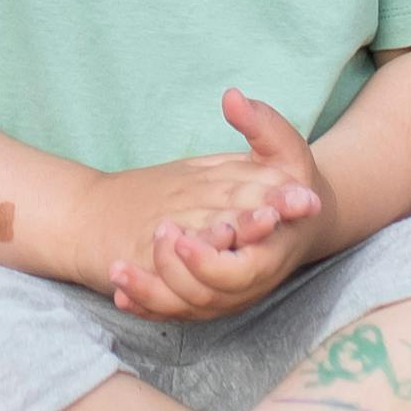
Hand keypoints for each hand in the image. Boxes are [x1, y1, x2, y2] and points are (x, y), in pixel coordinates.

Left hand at [106, 94, 325, 321]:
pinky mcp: (207, 298)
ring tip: (117, 269)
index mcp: (270, 252)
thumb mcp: (286, 150)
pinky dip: (147, 306)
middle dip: (171, 274)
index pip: (237, 272)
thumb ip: (262, 125)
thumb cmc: (291, 183)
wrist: (293, 220)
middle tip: (148, 239)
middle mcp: (248, 283)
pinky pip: (174, 312)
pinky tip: (119, 293)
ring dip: (150, 294)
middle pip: (206, 296)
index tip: (176, 235)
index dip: (205, 260)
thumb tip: (232, 97)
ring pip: (185, 310)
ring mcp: (227, 296)